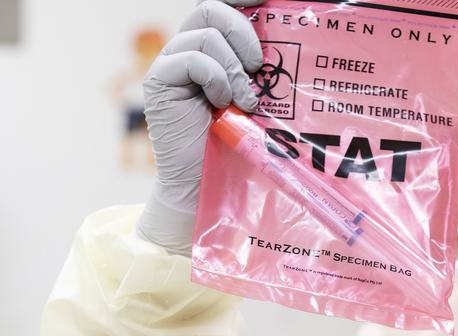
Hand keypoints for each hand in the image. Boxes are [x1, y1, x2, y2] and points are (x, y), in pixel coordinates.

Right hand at [136, 0, 263, 255]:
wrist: (203, 182)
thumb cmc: (231, 146)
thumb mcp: (251, 103)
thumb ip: (255, 74)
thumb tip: (285, 52)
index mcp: (207, 54)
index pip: (218, 12)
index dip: (240, 5)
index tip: (262, 2)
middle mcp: (184, 53)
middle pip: (208, 9)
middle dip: (240, 31)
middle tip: (256, 66)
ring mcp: (169, 66)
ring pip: (203, 33)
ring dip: (231, 66)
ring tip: (241, 99)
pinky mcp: (159, 82)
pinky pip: (192, 58)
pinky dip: (215, 77)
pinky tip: (222, 102)